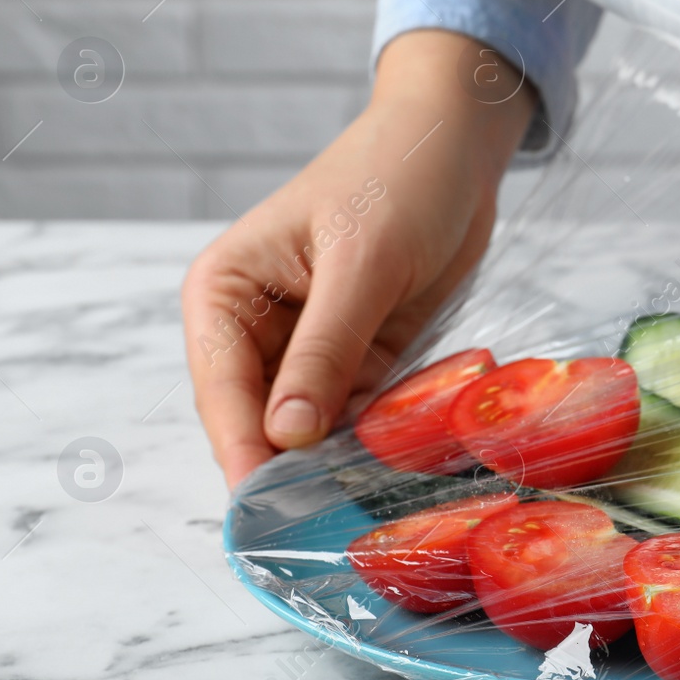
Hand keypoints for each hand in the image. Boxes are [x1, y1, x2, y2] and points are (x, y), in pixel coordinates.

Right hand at [182, 30, 533, 488]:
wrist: (457, 146)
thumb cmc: (398, 178)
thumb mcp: (362, 263)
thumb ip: (324, 350)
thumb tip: (287, 436)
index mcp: (224, 293)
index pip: (222, 393)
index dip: (245, 456)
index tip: (267, 517)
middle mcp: (253, 329)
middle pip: (260, 423)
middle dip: (290, 471)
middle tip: (321, 534)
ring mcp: (308, 350)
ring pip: (310, 430)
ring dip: (336, 466)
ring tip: (359, 520)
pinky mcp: (358, 360)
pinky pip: (359, 416)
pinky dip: (375, 442)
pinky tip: (395, 479)